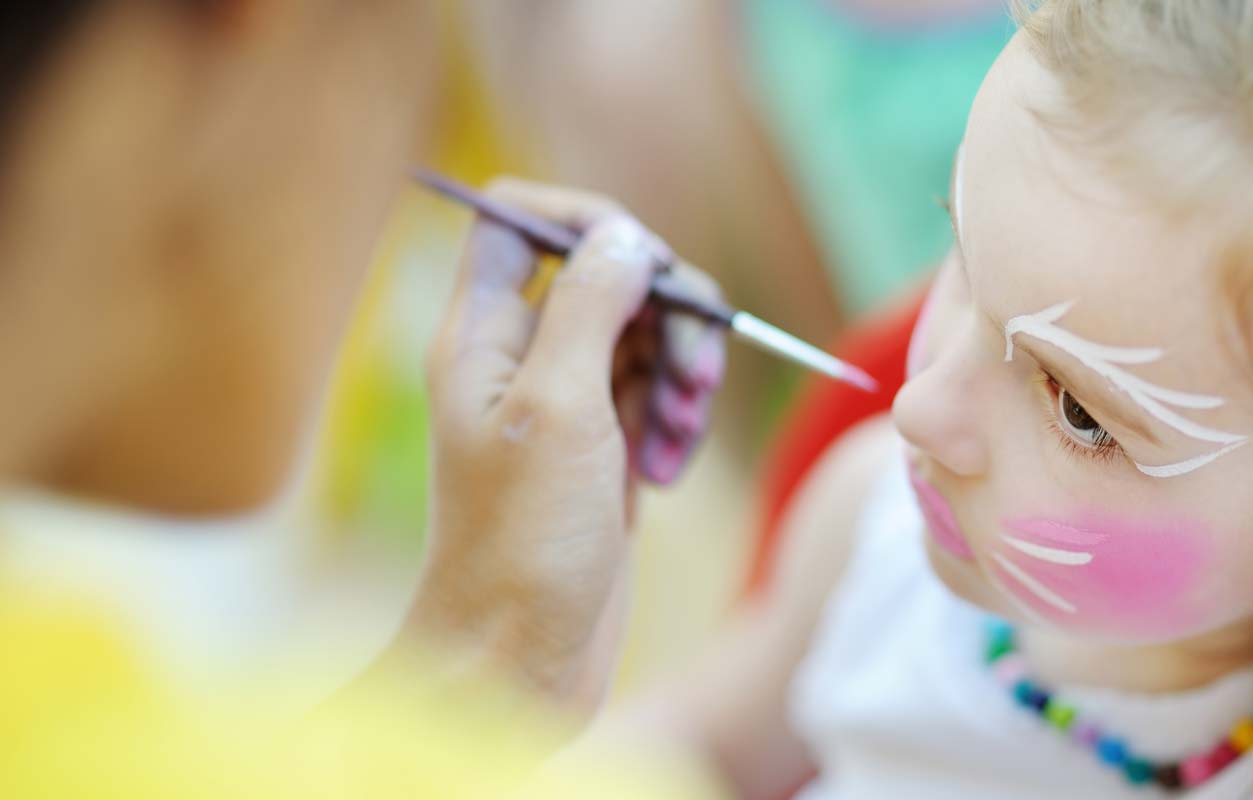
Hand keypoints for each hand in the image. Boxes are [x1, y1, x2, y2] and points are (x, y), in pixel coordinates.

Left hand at [399, 180, 724, 709]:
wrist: (521, 659)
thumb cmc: (523, 542)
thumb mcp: (560, 408)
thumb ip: (589, 306)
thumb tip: (625, 238)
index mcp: (483, 335)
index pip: (517, 221)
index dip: (584, 220)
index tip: (641, 263)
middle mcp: (521, 358)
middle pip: (610, 275)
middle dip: (669, 316)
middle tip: (695, 376)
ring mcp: (567, 403)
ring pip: (647, 336)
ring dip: (684, 377)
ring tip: (675, 444)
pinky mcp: (606, 447)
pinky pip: (658, 396)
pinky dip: (677, 423)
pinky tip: (666, 476)